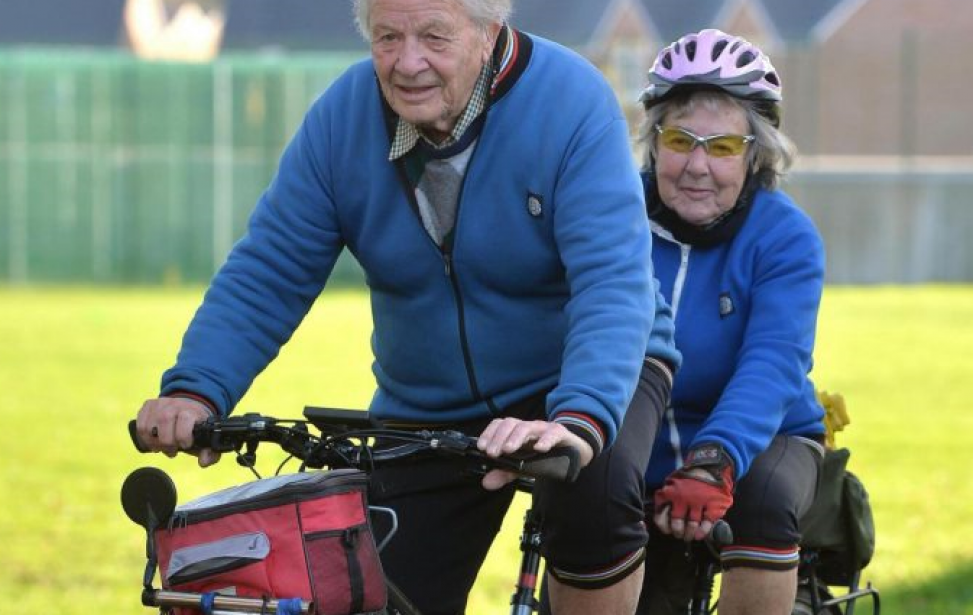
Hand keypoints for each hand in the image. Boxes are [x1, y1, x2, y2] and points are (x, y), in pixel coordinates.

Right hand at [135, 397, 219, 466]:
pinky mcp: (148, 405)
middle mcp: (175, 404)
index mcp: (192, 411)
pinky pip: (140, 424)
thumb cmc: (195, 427)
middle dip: (166, 443)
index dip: (183, 436)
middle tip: (172, 451)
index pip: (185, 419)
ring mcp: (160, 403)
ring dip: (153, 442)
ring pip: (148, 426)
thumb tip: (203, 462)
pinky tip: (152, 441)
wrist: (189, 407)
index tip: (185, 445)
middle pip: (164, 422)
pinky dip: (144, 437)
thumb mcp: (206, 439)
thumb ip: (210, 453)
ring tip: (161, 447)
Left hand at [476, 417, 593, 490]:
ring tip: (509, 449)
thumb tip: (486, 482)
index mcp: (516, 433)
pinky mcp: (560, 434)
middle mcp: (528, 428)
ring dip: (516, 437)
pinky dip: (545, 440)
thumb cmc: (545, 456)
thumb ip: (504, 473)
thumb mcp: (522, 466)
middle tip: (492, 453)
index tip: (481, 447)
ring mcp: (543, 429)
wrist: (574, 452)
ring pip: (527, 426)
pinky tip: (539, 448)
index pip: (500, 425)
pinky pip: (552, 433)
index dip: (489, 433)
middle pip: (510, 424)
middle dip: (499, 437)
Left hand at [653, 444, 733, 541]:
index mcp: (670, 493)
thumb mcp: (672, 483)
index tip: (667, 530)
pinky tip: (700, 535)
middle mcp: (682, 498)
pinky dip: (703, 531)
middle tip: (680, 535)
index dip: (664, 526)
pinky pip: (706, 523)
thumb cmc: (688, 479)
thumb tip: (660, 516)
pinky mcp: (712, 505)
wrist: (710, 468)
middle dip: (678, 532)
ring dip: (689, 534)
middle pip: (677, 524)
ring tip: (689, 536)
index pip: (661, 516)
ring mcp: (698, 502)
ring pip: (692, 525)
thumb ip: (665, 497)